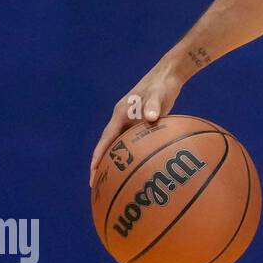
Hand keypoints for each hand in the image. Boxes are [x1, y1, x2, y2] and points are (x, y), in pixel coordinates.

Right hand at [89, 62, 184, 179]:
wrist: (168, 76)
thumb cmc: (162, 85)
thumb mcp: (158, 94)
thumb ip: (154, 106)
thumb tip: (151, 118)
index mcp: (120, 115)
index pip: (105, 141)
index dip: (98, 158)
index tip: (93, 173)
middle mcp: (122, 120)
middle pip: (109, 146)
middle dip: (102, 165)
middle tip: (99, 185)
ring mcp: (131, 122)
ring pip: (121, 145)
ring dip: (116, 161)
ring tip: (114, 182)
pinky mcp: (142, 123)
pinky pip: (134, 142)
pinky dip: (133, 154)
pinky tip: (139, 168)